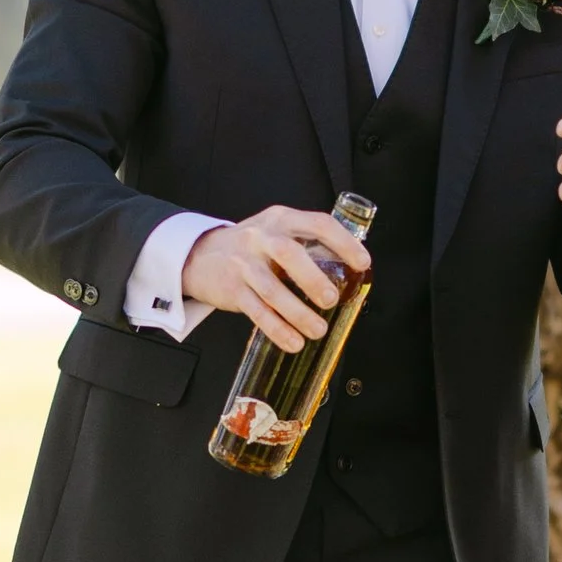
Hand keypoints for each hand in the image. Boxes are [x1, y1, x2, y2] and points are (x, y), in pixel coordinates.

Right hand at [181, 207, 369, 352]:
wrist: (199, 255)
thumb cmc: (251, 247)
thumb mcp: (276, 232)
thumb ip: (306, 244)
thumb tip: (348, 272)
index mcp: (281, 219)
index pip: (317, 223)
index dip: (343, 242)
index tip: (362, 263)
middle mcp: (260, 237)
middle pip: (288, 254)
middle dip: (313, 278)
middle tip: (332, 300)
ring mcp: (243, 263)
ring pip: (271, 290)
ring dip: (297, 313)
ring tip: (318, 330)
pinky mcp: (232, 288)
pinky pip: (256, 311)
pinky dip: (277, 329)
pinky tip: (293, 342)